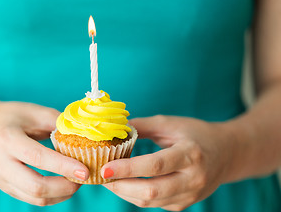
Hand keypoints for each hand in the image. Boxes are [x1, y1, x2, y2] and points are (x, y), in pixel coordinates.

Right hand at [0, 102, 88, 205]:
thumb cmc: (13, 117)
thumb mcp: (36, 112)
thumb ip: (59, 123)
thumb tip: (85, 136)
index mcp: (7, 139)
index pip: (38, 157)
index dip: (63, 166)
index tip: (85, 171)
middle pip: (35, 186)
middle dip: (64, 187)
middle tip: (84, 178)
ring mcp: (0, 177)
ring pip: (34, 198)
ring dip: (61, 194)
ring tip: (76, 181)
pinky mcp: (4, 186)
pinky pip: (31, 199)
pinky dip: (52, 196)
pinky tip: (64, 185)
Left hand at [101, 115, 232, 210]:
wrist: (226, 154)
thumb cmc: (196, 134)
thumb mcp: (171, 124)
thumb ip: (142, 126)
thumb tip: (115, 129)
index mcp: (190, 154)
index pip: (155, 166)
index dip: (128, 169)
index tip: (105, 167)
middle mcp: (192, 179)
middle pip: (151, 191)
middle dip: (121, 186)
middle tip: (101, 175)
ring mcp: (190, 195)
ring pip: (150, 202)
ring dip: (124, 192)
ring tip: (108, 179)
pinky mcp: (184, 204)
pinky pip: (154, 204)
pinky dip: (135, 196)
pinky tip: (125, 184)